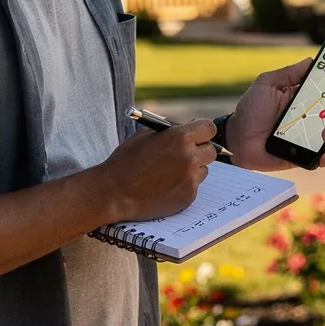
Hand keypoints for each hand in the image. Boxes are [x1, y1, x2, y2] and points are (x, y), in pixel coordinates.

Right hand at [94, 121, 217, 222]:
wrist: (114, 192)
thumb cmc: (126, 160)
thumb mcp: (145, 135)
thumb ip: (170, 130)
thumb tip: (188, 129)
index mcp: (180, 137)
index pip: (209, 129)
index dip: (202, 131)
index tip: (197, 135)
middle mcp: (190, 157)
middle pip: (211, 150)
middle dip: (200, 150)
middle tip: (186, 153)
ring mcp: (191, 178)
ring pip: (203, 170)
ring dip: (192, 168)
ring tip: (169, 172)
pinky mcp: (188, 196)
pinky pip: (194, 186)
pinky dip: (183, 184)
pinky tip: (165, 186)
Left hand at [225, 57, 324, 170]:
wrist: (235, 136)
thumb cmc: (252, 108)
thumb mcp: (269, 83)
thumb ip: (290, 73)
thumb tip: (313, 59)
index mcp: (313, 97)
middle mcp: (319, 118)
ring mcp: (313, 139)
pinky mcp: (305, 156)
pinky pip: (323, 159)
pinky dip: (324, 157)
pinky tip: (319, 154)